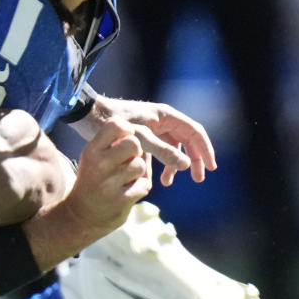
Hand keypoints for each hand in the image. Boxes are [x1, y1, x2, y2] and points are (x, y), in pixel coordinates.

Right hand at [64, 119, 150, 242]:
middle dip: (136, 151)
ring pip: (140, 165)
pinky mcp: (121, 201)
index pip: (116, 125)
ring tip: (125, 178)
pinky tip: (127, 191)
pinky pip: (144, 185)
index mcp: (91, 150)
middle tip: (128, 160)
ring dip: (138, 172)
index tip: (124, 140)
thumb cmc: (93, 179)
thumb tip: (136, 130)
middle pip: (134, 143)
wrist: (81, 215)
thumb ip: (112, 143)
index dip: (127, 130)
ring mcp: (109, 184)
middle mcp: (99, 164)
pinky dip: (139, 188)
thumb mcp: (94, 157)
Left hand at [81, 96, 215, 186]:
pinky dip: (155, 165)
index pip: (194, 132)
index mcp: (166, 116)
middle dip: (193, 160)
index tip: (211, 168)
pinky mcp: (139, 136)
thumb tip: (187, 165)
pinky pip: (154, 152)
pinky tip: (149, 181)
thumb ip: (163, 152)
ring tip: (168, 183)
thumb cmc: (115, 124)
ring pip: (170, 148)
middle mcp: (161, 120)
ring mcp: (151, 127)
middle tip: (198, 179)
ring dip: (172, 165)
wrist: (87, 116)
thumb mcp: (140, 139)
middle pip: (186, 141)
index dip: (205, 150)